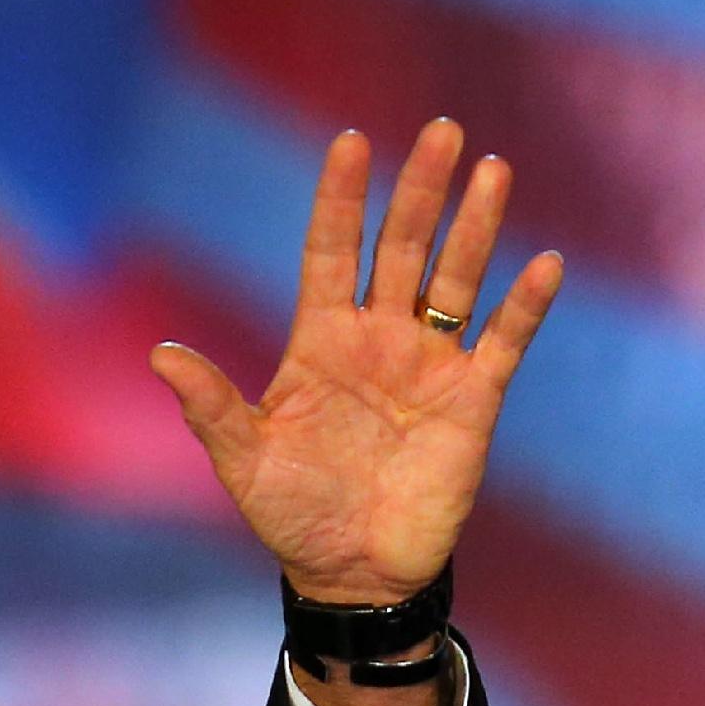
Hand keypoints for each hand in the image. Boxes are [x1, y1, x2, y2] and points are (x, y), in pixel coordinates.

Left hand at [147, 119, 561, 607]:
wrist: (352, 574)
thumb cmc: (292, 514)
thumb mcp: (242, 460)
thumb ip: (210, 404)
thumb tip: (160, 355)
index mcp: (320, 341)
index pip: (332, 252)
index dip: (340, 199)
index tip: (350, 142)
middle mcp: (379, 339)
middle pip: (403, 248)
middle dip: (421, 190)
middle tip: (442, 130)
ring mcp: (429, 365)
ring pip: (457, 280)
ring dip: (475, 228)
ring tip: (493, 170)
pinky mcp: (471, 401)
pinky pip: (503, 343)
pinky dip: (524, 306)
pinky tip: (544, 264)